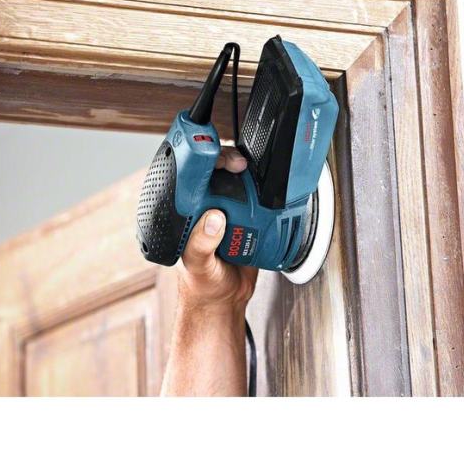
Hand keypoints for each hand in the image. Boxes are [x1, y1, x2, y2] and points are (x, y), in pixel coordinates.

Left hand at [177, 147, 258, 316]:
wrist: (224, 301)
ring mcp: (231, 214)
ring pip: (245, 186)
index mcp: (190, 213)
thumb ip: (201, 244)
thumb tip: (213, 220)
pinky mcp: (251, 222)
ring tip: (260, 184)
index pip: (197, 176)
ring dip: (256, 180)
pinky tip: (273, 199)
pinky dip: (270, 200)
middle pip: (224, 173)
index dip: (210, 162)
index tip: (227, 163)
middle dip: (236, 164)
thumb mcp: (197, 265)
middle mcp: (209, 208)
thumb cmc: (201, 284)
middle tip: (244, 168)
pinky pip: (262, 206)